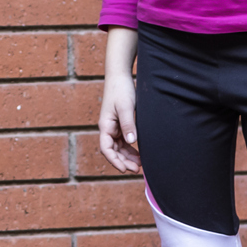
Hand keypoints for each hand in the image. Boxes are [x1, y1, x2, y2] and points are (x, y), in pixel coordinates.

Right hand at [97, 27, 139, 174]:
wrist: (120, 76)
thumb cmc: (121, 90)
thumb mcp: (126, 107)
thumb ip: (128, 124)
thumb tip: (132, 142)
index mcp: (105, 125)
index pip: (106, 148)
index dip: (114, 161)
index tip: (124, 169)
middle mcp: (108, 128)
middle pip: (113, 151)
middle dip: (123, 161)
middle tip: (137, 169)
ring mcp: (114, 127)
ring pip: (119, 147)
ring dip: (128, 156)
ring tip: (140, 164)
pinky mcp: (121, 124)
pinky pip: (124, 141)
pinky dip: (131, 148)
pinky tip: (140, 153)